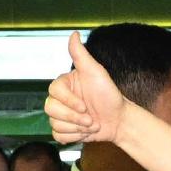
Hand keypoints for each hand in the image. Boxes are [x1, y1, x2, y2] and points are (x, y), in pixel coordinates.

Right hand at [43, 30, 125, 148]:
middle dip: (74, 118)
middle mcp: (60, 99)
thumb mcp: (96, 72)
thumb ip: (81, 54)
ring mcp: (61, 115)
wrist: (119, 120)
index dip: (69, 102)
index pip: (54, 92)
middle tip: (91, 119)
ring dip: (76, 128)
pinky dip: (73, 137)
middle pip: (50, 109)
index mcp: (65, 84)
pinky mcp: (64, 130)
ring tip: (91, 124)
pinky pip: (57, 136)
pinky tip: (85, 132)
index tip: (85, 106)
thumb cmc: (109, 95)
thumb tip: (74, 33)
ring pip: (54, 124)